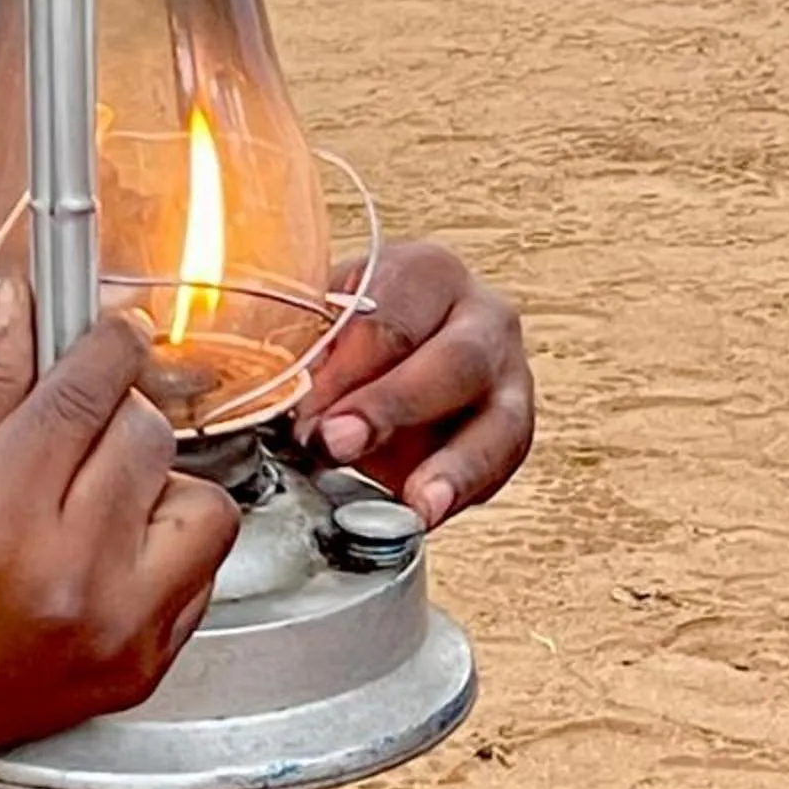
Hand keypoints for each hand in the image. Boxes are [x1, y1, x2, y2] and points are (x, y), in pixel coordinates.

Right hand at [0, 284, 238, 788]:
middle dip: (117, 407)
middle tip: (80, 418)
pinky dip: (167, 542)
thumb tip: (26, 304)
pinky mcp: (144, 664)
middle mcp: (69, 572)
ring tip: (101, 489)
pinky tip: (112, 543)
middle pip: (146, 433)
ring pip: (200, 501)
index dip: (107, 340)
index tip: (110, 328)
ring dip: (155, 479)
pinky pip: (205, 570)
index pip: (88, 388)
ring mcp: (116, 626)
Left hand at [295, 238, 532, 529]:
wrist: (394, 356)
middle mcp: (481, 317)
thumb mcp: (323, 322)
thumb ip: (307, 352)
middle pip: (452, 361)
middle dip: (392, 408)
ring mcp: (510, 375)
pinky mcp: (514, 431)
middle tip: (339, 443)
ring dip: (453, 467)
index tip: (304, 411)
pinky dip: (465, 493)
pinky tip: (429, 513)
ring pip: (499, 420)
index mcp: (426, 274)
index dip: (343, 370)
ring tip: (418, 503)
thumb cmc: (355, 333)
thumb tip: (273, 396)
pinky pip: (502, 465)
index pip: (389, 320)